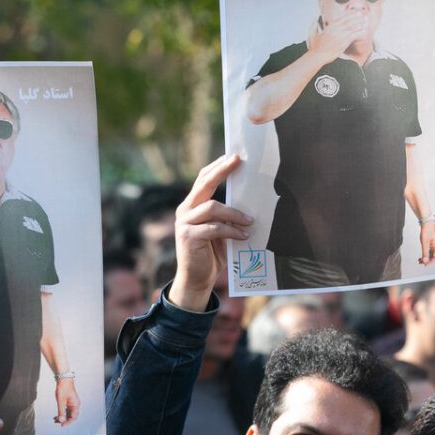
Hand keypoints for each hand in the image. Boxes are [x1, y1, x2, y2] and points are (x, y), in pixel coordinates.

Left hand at [54, 379, 79, 425]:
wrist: (64, 379)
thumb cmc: (63, 388)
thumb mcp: (61, 401)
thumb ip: (61, 411)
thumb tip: (61, 420)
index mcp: (75, 405)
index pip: (73, 417)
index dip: (67, 421)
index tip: (61, 424)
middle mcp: (75, 405)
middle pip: (71, 416)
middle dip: (64, 420)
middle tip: (57, 422)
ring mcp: (72, 403)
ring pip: (68, 413)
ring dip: (63, 417)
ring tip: (55, 419)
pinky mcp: (69, 402)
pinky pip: (67, 410)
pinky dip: (62, 413)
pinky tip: (57, 415)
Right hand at [168, 154, 252, 310]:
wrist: (197, 279)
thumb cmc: (212, 253)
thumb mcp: (221, 231)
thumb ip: (228, 216)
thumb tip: (250, 201)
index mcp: (192, 205)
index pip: (204, 179)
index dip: (218, 166)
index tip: (234, 155)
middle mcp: (185, 210)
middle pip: (204, 183)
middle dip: (222, 170)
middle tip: (238, 161)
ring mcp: (185, 223)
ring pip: (212, 207)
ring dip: (234, 212)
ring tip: (250, 220)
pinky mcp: (188, 237)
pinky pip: (214, 228)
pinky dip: (232, 231)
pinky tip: (244, 235)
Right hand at [309, 11, 370, 61]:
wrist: (318, 55)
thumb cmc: (315, 47)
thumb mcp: (312, 34)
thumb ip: (313, 25)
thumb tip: (314, 19)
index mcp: (330, 26)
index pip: (342, 18)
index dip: (350, 15)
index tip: (355, 13)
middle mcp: (337, 29)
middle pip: (349, 21)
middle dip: (357, 18)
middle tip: (364, 16)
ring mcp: (341, 35)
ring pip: (353, 27)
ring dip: (361, 24)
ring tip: (366, 22)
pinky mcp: (344, 42)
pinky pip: (354, 35)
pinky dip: (360, 32)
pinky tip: (364, 31)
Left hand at [417, 221, 434, 265]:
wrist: (426, 222)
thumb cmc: (427, 230)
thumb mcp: (425, 242)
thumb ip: (425, 252)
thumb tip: (425, 261)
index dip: (430, 261)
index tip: (425, 264)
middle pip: (433, 256)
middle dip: (427, 260)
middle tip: (421, 263)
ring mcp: (434, 244)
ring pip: (431, 253)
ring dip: (426, 257)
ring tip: (419, 260)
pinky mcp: (431, 242)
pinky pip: (429, 250)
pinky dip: (425, 253)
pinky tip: (421, 255)